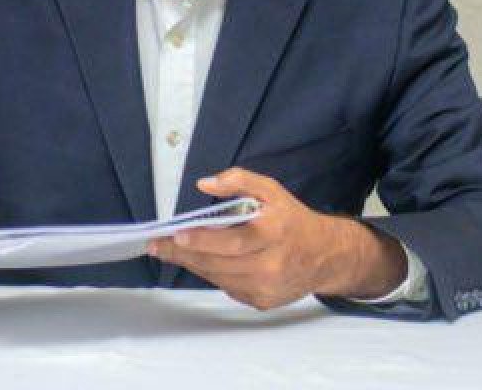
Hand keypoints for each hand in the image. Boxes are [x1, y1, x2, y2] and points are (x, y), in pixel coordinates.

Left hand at [148, 168, 405, 310]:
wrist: (325, 255)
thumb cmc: (291, 219)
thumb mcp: (270, 189)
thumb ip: (238, 180)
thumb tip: (206, 184)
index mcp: (272, 233)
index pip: (230, 241)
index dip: (201, 240)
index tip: (176, 235)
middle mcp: (270, 264)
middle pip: (217, 263)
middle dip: (183, 254)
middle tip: (157, 245)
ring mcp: (265, 287)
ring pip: (217, 277)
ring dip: (192, 264)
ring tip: (170, 251)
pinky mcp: (261, 302)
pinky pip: (227, 287)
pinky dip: (212, 273)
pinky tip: (202, 260)